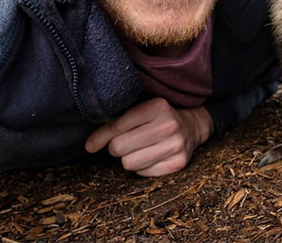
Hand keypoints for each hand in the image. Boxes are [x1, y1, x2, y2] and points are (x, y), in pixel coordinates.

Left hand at [84, 97, 213, 176]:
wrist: (192, 126)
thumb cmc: (158, 117)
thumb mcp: (142, 109)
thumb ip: (116, 120)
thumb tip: (89, 145)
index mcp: (157, 106)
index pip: (117, 126)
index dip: (100, 137)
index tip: (90, 145)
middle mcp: (168, 125)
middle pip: (119, 147)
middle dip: (117, 147)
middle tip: (125, 142)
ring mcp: (176, 145)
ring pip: (129, 163)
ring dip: (129, 158)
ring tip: (139, 148)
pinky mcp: (178, 163)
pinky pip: (143, 174)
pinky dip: (142, 167)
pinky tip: (152, 155)